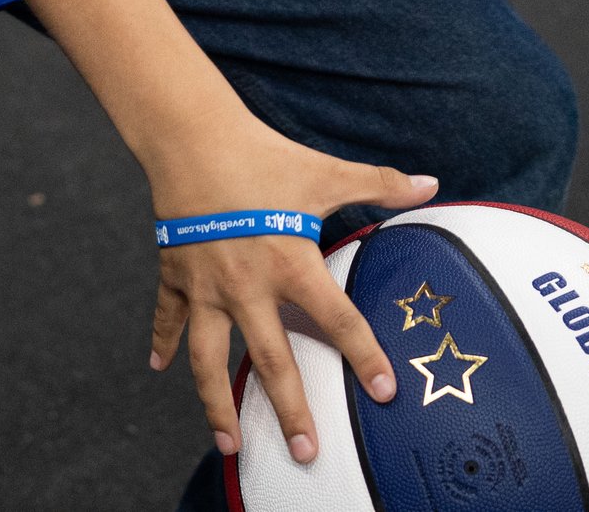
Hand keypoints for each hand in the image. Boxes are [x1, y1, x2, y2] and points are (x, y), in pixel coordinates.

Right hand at [147, 119, 437, 464]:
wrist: (192, 137)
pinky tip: (158, 369)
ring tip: (230, 444)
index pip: (337, 319)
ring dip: (218, 404)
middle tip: (307, 451)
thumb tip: (429, 183)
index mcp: (290, 263)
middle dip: (290, 409)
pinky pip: (167, 318)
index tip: (385, 390)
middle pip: (271, 360)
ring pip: (208, 359)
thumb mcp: (324, 172)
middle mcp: (247, 286)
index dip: (364, 356)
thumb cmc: (264, 155)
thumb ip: (379, 183)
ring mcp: (206, 286)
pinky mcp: (175, 274)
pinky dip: (161, 343)